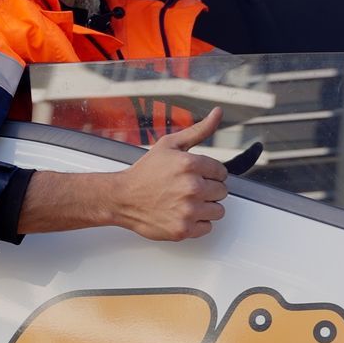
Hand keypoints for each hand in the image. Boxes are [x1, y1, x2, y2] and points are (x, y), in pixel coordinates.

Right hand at [113, 107, 228, 240]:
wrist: (122, 198)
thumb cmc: (144, 172)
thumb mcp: (170, 144)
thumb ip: (198, 130)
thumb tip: (217, 113)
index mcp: (190, 164)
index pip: (221, 172)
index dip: (209, 174)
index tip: (197, 176)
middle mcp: (192, 187)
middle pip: (222, 191)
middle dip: (208, 189)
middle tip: (188, 189)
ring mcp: (188, 210)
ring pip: (218, 211)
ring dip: (206, 207)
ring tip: (187, 202)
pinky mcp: (184, 229)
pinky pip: (208, 227)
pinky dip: (198, 223)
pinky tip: (183, 213)